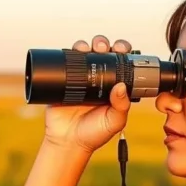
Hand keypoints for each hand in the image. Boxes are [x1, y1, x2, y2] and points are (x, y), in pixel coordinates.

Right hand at [43, 35, 132, 153]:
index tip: (123, 49)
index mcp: (113, 85)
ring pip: (84, 53)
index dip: (122, 51)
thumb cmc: (94, 134)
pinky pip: (65, 61)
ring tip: (89, 47)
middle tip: (104, 47)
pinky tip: (75, 50)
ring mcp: (79, 77)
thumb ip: (121, 107)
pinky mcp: (63, 80)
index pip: (119, 62)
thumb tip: (121, 86)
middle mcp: (97, 78)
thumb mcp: (114, 122)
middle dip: (104, 44)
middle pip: (102, 53)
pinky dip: (70, 52)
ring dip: (88, 44)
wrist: (68, 142)